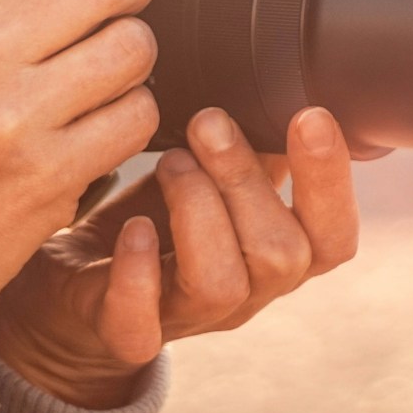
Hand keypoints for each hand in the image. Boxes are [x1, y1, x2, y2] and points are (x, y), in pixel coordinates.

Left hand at [0, 105, 362, 408]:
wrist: (79, 283)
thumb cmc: (156, 217)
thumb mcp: (211, 177)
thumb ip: (252, 145)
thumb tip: (283, 78)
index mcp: (277, 254)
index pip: (334, 237)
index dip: (332, 182)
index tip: (310, 115)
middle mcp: (245, 294)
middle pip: (282, 255)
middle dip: (246, 178)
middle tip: (208, 123)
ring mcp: (188, 319)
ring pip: (222, 284)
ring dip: (197, 209)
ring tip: (169, 161)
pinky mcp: (126, 333)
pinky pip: (141, 323)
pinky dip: (138, 270)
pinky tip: (132, 228)